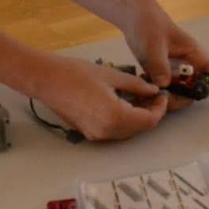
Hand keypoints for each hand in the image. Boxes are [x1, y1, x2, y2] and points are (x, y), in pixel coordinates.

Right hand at [36, 56, 168, 140]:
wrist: (47, 80)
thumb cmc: (77, 73)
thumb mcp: (112, 75)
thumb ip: (136, 86)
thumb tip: (153, 90)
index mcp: (115, 117)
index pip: (148, 121)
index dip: (159, 109)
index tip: (161, 96)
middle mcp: (107, 132)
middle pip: (138, 129)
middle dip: (149, 113)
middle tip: (152, 95)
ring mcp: (96, 135)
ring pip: (126, 132)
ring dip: (136, 118)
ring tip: (139, 98)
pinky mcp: (87, 133)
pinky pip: (113, 131)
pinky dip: (123, 120)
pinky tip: (123, 104)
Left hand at [123, 0, 208, 94]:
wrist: (133, 16)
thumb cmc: (150, 25)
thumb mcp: (155, 45)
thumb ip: (160, 66)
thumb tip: (164, 87)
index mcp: (195, 55)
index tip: (197, 95)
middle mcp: (187, 66)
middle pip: (194, 90)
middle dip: (181, 97)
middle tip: (163, 95)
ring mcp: (173, 71)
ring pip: (178, 92)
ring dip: (166, 96)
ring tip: (150, 86)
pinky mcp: (159, 74)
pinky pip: (163, 89)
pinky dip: (155, 91)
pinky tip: (142, 80)